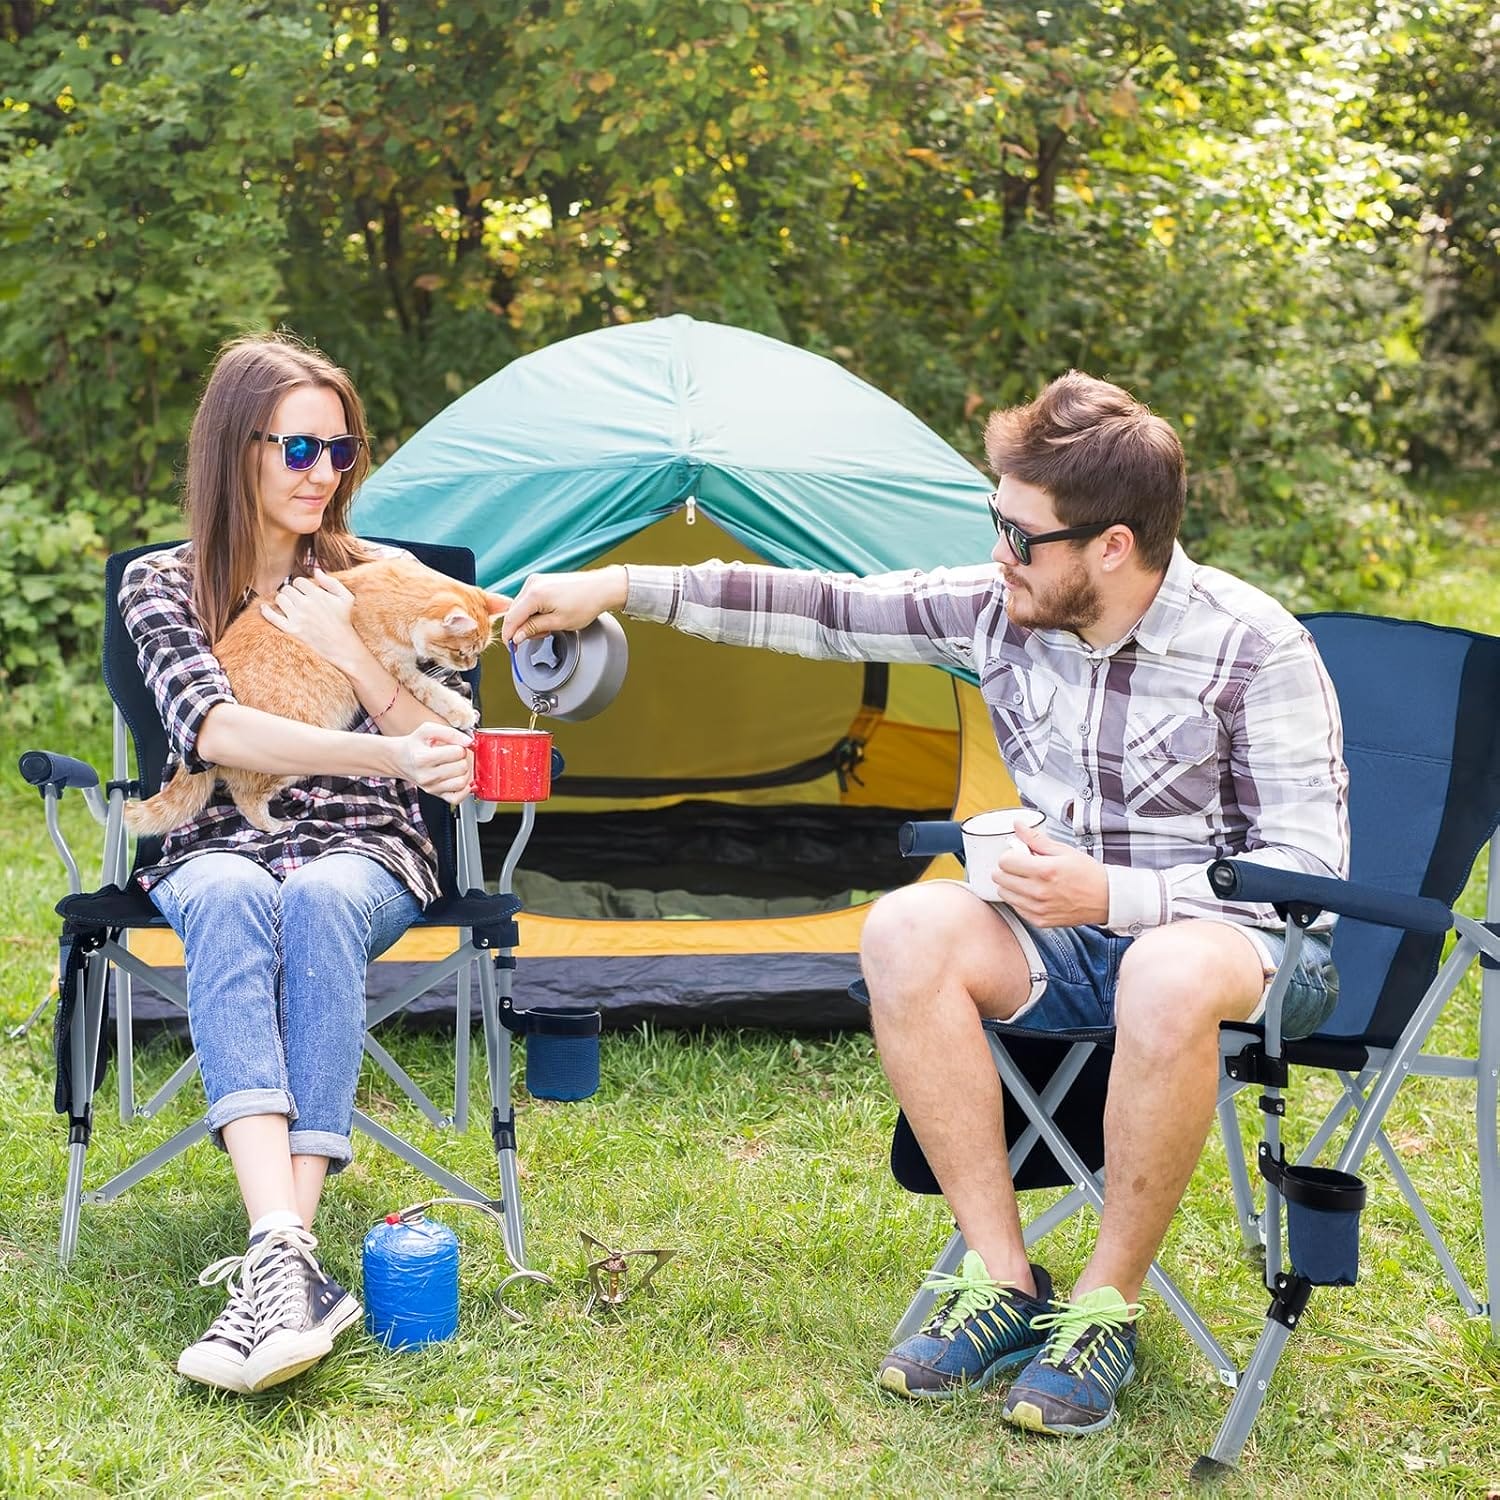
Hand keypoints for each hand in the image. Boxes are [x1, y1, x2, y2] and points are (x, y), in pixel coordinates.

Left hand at [261, 567, 363, 670]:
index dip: (302, 585)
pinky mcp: (291, 630)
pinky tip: (264, 608)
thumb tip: (316, 569)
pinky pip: (272, 617)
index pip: (299, 581)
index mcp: (318, 594)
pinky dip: (266, 611)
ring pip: (280, 599)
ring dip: (283, 601)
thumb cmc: (344, 620)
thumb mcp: (346, 597)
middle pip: (288, 589)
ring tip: (291, 606)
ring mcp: (297, 617)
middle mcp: (306, 604)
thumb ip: (332, 581)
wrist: (342, 646)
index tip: (306, 592)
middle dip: (292, 592)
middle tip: (298, 600)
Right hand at [394, 722, 473, 804]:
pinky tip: (459, 779)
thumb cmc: (414, 744)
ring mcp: (431, 787)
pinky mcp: (435, 795)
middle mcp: (426, 776)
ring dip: (465, 772)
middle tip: (454, 755)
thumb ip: (449, 733)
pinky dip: (464, 790)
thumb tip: (468, 741)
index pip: (457, 752)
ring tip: (456, 765)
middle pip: (462, 767)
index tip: (454, 745)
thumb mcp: (427, 730)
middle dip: (463, 758)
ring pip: (462, 783)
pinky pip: (457, 798)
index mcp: (422, 758)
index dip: (460, 746)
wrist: (400, 759)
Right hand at [501, 566, 627, 645]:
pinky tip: (547, 616)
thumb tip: (517, 636)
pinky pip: (529, 599)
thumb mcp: (558, 623)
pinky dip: (534, 611)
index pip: (511, 618)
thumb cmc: (585, 604)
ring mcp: (536, 580)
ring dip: (529, 620)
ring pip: (521, 606)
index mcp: (534, 593)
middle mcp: (532, 583)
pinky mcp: (541, 581)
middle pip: (514, 612)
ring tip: (549, 625)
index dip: (509, 635)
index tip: (512, 646)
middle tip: (541, 635)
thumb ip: (534, 629)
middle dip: (522, 628)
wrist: (601, 588)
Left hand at [992, 817, 1109, 927]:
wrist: (1106, 899)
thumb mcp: (1064, 850)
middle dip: (1008, 869)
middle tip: (1021, 866)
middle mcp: (1039, 891)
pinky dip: (1019, 899)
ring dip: (1010, 885)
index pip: (1004, 862)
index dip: (1010, 855)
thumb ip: (1036, 839)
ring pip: (1004, 894)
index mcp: (1044, 870)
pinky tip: (1032, 893)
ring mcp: (1038, 908)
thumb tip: (1018, 826)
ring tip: (1028, 879)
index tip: (1019, 855)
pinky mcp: (1040, 920)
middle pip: (1000, 878)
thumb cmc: (1087, 873)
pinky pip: (1016, 908)